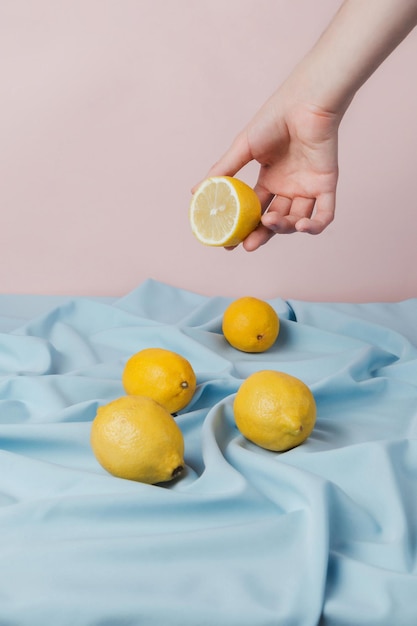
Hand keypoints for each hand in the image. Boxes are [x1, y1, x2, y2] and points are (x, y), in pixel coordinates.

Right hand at [204, 84, 340, 250]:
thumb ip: (222, 172)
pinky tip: (300, 227)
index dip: (244, 227)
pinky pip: (324, 214)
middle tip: (248, 245)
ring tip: (269, 223)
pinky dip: (314, 226)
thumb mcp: (242, 149)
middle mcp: (289, 186)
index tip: (230, 242)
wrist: (304, 102)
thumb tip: (194, 192)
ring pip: (297, 221)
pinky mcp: (327, 185)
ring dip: (284, 228)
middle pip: (275, 220)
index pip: (256, 210)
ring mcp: (308, 187)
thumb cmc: (274, 119)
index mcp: (270, 179)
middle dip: (261, 235)